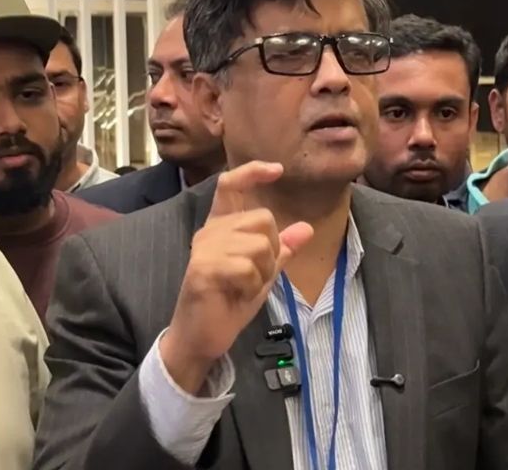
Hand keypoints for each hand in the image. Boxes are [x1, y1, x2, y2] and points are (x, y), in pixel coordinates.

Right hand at [160, 161, 312, 394]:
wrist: (201, 337)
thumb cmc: (229, 302)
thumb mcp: (263, 274)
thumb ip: (281, 250)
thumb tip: (306, 228)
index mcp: (221, 227)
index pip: (231, 185)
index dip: (253, 172)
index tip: (278, 170)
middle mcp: (210, 231)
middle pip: (262, 218)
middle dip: (272, 250)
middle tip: (255, 275)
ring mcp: (204, 248)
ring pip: (259, 243)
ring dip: (262, 271)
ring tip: (244, 287)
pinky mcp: (203, 268)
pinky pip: (247, 266)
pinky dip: (251, 284)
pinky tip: (236, 294)